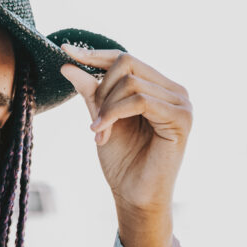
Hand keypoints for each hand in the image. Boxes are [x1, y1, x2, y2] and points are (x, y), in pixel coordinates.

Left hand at [59, 44, 192, 214]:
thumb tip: (68, 63)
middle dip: (101, 88)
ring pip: (131, 83)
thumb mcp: (100, 117)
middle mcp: (175, 90)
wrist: (134, 196)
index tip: (65, 51)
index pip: (126, 58)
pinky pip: (140, 100)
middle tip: (93, 119)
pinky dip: (114, 114)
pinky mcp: (182, 118)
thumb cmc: (122, 161)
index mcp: (159, 87)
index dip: (95, 54)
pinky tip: (102, 132)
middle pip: (127, 63)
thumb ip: (90, 91)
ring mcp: (182, 102)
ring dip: (106, 108)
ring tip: (98, 132)